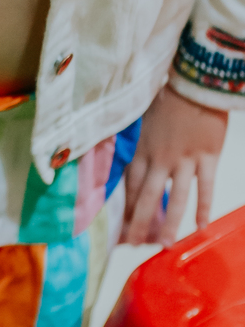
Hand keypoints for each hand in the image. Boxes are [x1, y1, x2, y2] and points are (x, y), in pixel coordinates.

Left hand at [122, 83, 227, 243]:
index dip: (125, 206)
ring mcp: (185, 159)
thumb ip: (137, 142)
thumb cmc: (168, 96)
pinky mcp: (207, 157)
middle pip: (146, 197)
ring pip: (176, 197)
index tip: (119, 225)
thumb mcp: (143, 119)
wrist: (195, 81)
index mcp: (142, 150)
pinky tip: (201, 226)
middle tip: (134, 245)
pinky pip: (205, 186)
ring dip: (170, 222)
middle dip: (139, 223)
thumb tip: (123, 159)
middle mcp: (160, 158)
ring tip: (166, 244)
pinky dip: (204, 207)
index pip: (130, 185)